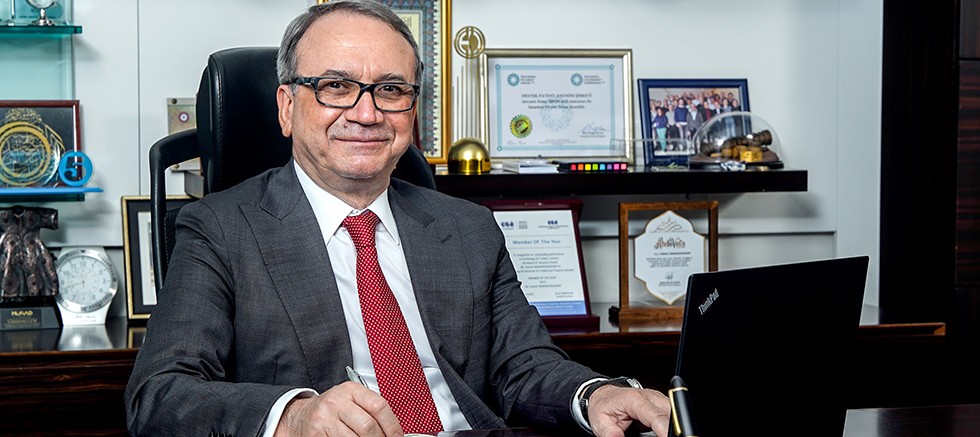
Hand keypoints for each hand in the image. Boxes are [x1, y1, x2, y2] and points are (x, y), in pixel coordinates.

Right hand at [275, 381, 403, 436]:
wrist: (300, 416)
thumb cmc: (332, 410)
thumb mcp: (351, 402)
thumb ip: (371, 411)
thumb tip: (393, 432)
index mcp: (350, 390)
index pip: (379, 406)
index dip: (392, 425)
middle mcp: (336, 402)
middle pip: (368, 426)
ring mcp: (324, 418)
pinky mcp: (316, 434)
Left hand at [586, 385, 670, 436]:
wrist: (604, 396)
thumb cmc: (603, 406)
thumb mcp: (600, 422)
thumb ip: (610, 432)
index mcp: (635, 400)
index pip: (656, 416)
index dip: (665, 429)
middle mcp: (650, 397)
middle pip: (670, 414)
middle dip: (671, 429)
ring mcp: (658, 400)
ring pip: (673, 414)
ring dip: (670, 426)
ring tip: (655, 433)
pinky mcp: (661, 405)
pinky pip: (671, 415)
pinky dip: (668, 425)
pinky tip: (660, 432)